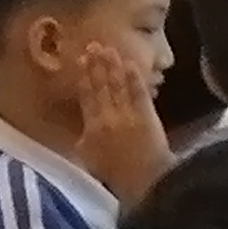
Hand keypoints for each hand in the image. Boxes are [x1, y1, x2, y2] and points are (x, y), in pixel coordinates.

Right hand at [74, 42, 171, 204]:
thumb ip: (84, 141)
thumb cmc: (117, 176)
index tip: (80, 59)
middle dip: (97, 64)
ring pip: (118, 85)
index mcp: (91, 127)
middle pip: (101, 86)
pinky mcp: (147, 116)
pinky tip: (131, 64)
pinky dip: (135, 78)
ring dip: (113, 65)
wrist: (144, 184)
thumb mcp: (90, 159)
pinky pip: (139, 93)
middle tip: (93, 45)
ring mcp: (128, 115)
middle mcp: (107, 117)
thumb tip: (80, 131)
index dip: (84, 77)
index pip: (86, 96)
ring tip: (109, 49)